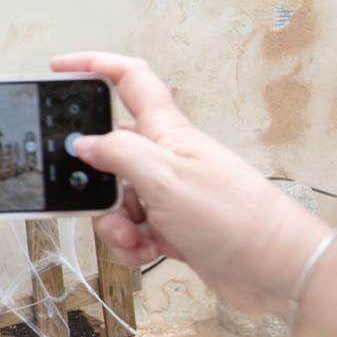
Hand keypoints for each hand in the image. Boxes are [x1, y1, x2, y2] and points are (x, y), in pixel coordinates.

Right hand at [51, 52, 327, 314]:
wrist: (277, 270)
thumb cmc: (236, 219)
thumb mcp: (165, 178)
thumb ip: (118, 154)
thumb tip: (83, 143)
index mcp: (168, 132)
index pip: (129, 80)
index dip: (94, 65)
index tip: (59, 67)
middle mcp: (167, 158)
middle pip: (111, 154)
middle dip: (93, 180)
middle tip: (93, 197)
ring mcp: (170, 194)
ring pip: (118, 199)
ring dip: (114, 223)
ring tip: (134, 236)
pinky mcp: (174, 228)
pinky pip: (133, 230)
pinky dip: (131, 244)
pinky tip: (146, 252)